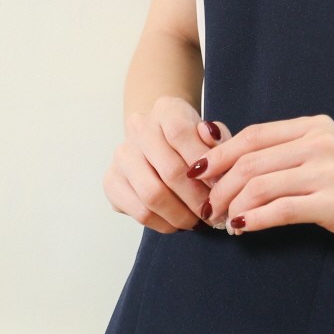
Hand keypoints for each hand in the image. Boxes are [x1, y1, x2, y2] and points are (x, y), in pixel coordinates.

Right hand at [103, 97, 232, 232]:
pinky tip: (177, 223)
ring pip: (153, 195)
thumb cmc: (188, 140)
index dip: (204, 163)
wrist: (157, 138)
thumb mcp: (208, 133)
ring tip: (197, 221)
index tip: (221, 186)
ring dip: (180, 215)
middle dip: (197, 198)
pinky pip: (140, 212)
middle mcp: (138, 129)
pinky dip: (163, 223)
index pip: (181, 134)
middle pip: (170, 170)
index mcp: (165, 110)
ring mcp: (122, 155)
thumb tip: (215, 154)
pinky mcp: (112, 181)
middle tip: (212, 212)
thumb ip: (217, 141)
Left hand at [189, 114, 333, 253]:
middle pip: (250, 160)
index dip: (220, 154)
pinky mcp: (333, 202)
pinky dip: (252, 219)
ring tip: (222, 221)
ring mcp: (327, 171)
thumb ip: (289, 153)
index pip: (254, 135)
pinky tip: (242, 227)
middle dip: (219, 185)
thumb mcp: (327, 155)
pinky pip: (279, 210)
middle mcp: (319, 142)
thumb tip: (235, 162)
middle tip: (206, 207)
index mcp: (315, 126)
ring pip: (259, 184)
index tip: (199, 174)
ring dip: (231, 205)